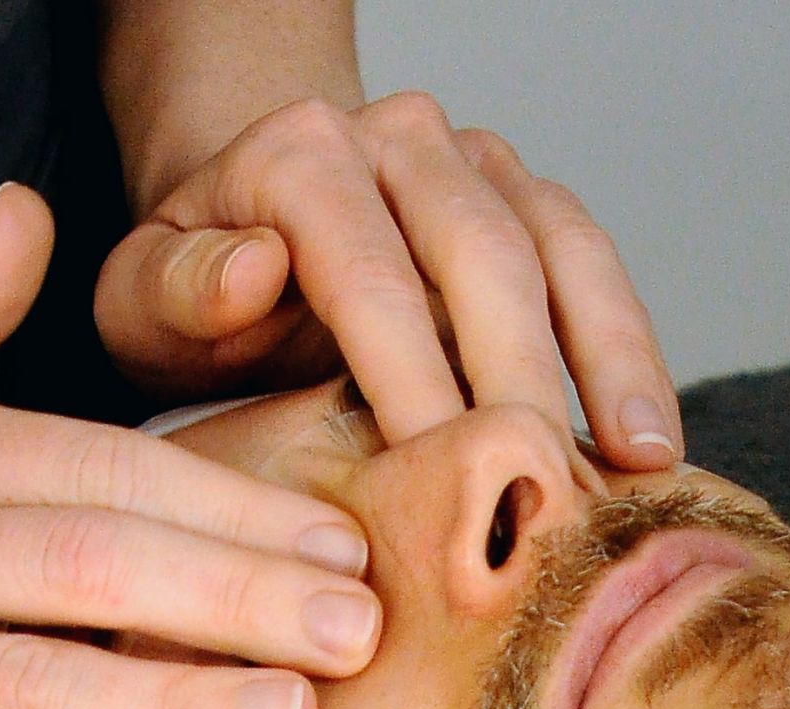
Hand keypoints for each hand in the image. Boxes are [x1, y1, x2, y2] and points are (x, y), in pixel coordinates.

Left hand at [92, 91, 684, 470]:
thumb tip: (257, 267)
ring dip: (608, 359)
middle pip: (482, 254)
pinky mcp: (531, 203)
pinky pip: (595, 267)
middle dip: (521, 378)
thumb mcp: (140, 302)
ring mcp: (478, 165)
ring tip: (639, 464)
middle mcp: (400, 139)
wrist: (247, 236)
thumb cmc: (195, 295)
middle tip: (545, 487)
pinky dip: (628, 351)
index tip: (444, 468)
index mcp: (298, 157)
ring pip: (561, 249)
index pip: (368, 270)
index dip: (412, 374)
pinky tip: (650, 440)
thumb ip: (179, 291)